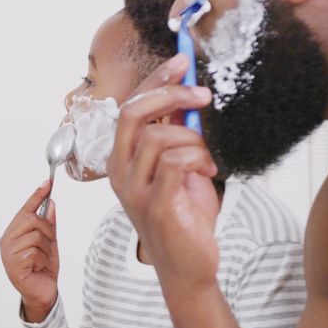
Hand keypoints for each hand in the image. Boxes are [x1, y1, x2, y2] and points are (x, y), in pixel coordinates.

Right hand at [0, 181, 58, 321]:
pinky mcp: (14, 265)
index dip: (36, 196)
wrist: (43, 294)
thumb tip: (50, 204)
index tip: (47, 183)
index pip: (25, 210)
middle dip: (47, 231)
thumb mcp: (50, 243)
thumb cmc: (43, 269)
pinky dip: (43, 260)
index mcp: (13, 233)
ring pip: (36, 236)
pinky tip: (38, 268)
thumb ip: (49, 225)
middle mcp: (7, 240)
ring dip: (46, 249)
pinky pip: (35, 251)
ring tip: (41, 260)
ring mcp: (8, 253)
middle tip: (48, 246)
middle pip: (32, 220)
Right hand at [108, 55, 221, 294]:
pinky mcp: (154, 204)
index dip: (156, 79)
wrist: (189, 266)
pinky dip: (197, 161)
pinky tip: (206, 174)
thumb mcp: (180, 166)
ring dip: (193, 141)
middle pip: (134, 112)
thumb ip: (176, 133)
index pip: (130, 106)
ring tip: (206, 160)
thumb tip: (186, 95)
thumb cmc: (184, 217)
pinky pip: (175, 162)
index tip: (181, 61)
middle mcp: (120, 170)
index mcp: (122, 157)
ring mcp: (134, 188)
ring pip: (159, 136)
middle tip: (202, 95)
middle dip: (171, 95)